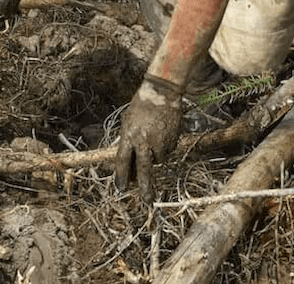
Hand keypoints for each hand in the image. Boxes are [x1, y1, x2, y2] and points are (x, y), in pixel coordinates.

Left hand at [115, 74, 182, 202]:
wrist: (162, 92)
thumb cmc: (141, 106)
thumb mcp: (128, 122)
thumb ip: (128, 141)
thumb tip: (129, 163)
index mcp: (129, 135)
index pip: (122, 161)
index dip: (121, 176)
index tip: (121, 188)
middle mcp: (144, 141)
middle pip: (144, 170)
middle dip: (145, 186)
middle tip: (147, 201)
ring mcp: (160, 141)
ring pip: (158, 160)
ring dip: (155, 156)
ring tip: (154, 139)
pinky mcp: (172, 140)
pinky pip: (168, 151)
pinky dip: (165, 147)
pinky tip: (162, 134)